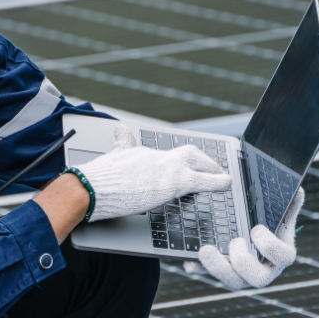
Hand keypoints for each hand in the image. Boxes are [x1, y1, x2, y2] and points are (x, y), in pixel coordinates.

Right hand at [73, 124, 230, 221]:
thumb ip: (121, 144)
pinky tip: (227, 183)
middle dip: (200, 161)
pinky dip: (217, 181)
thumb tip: (121, 129)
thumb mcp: (112, 156)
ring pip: (196, 162)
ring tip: (222, 177)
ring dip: (211, 169)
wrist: (91, 188)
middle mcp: (156, 156)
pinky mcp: (173, 182)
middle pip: (186, 153)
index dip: (179, 162)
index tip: (184, 166)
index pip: (165, 155)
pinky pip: (202, 180)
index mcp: (141, 153)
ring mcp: (165, 167)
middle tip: (212, 169)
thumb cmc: (97, 179)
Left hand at [184, 187, 303, 289]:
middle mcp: (264, 271)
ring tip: (205, 249)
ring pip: (233, 282)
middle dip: (243, 260)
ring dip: (218, 267)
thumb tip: (297, 190)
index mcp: (281, 255)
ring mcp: (243, 276)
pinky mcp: (223, 275)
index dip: (270, 246)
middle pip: (258, 278)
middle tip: (235, 241)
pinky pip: (210, 277)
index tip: (256, 228)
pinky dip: (199, 269)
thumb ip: (287, 205)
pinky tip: (189, 262)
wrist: (250, 235)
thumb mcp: (277, 215)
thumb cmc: (268, 225)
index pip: (283, 257)